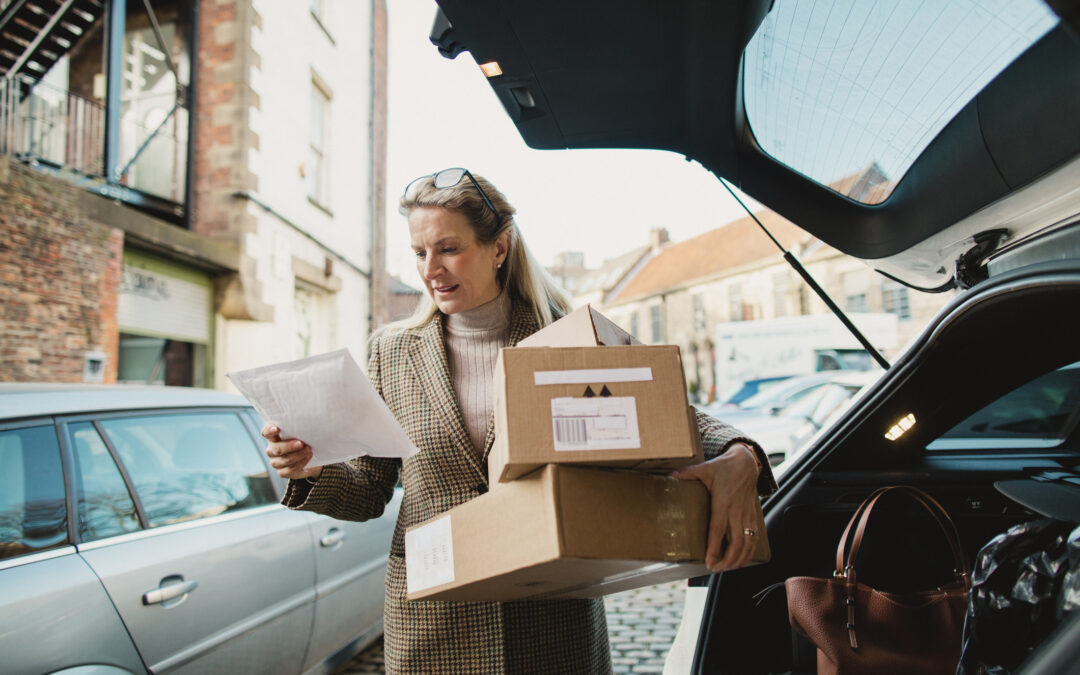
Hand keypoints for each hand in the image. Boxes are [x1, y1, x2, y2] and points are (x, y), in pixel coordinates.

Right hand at [262, 423, 321, 480]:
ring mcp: (276, 461)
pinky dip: (300, 463)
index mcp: (273, 437)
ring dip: (298, 455)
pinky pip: (289, 469)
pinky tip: (308, 457)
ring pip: (284, 460)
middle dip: (289, 446)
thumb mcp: (301, 430)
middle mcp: (272, 449)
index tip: (276, 428)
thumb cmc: (304, 438)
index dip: (269, 431)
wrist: (311, 455)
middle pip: (276, 449)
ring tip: (309, 450)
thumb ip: (299, 424)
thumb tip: (308, 414)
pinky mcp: (282, 472)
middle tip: (301, 443)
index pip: (265, 432)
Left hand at [671, 442, 760, 571]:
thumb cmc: (724, 467)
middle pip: (735, 543)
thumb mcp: (705, 468)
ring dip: (739, 559)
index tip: (709, 561)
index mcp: (723, 502)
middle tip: (716, 569)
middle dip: (727, 560)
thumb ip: (688, 473)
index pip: (718, 530)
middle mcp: (736, 511)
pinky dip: (750, 552)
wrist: (746, 463)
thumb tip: (670, 475)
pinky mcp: (753, 516)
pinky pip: (755, 538)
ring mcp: (746, 515)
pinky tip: (742, 561)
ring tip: (727, 568)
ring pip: (747, 544)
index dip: (714, 548)